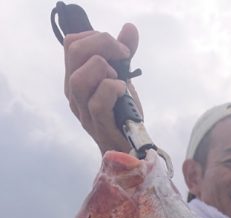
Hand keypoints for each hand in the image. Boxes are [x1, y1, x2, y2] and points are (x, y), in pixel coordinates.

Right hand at [64, 23, 142, 153]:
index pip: (71, 44)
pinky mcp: (98, 126)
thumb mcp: (122, 78)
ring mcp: (84, 112)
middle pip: (74, 53)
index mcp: (76, 78)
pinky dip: (113, 90)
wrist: (131, 148)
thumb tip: (129, 28)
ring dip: (103, 69)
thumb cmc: (122, 114)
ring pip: (79, 79)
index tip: (118, 48)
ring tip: (118, 77)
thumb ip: (123, 54)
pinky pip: (98, 102)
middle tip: (123, 55)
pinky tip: (123, 91)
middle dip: (102, 44)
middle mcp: (74, 94)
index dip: (95, 36)